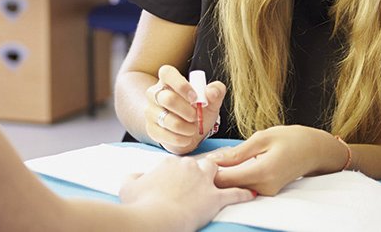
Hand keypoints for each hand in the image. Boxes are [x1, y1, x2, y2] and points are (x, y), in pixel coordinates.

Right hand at [119, 156, 253, 231]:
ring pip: (218, 172)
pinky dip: (243, 193)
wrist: (154, 217)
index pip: (179, 163)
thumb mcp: (129, 187)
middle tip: (204, 177)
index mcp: (170, 163)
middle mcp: (189, 167)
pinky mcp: (214, 198)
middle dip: (202, 170)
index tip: (179, 180)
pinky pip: (234, 193)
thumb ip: (132, 178)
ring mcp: (203, 181)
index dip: (180, 173)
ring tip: (229, 177)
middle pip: (200, 164)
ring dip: (223, 175)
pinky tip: (251, 193)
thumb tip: (134, 176)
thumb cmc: (140, 204)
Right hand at [145, 65, 225, 154]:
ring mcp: (150, 111)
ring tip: (193, 128)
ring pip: (167, 120)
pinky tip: (186, 137)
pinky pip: (165, 135)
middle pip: (168, 99)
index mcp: (169, 80)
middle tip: (196, 116)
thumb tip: (211, 92)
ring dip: (186, 127)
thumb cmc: (199, 110)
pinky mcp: (150, 129)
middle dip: (187, 111)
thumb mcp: (212, 100)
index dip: (181, 85)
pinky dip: (180, 138)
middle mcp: (155, 93)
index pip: (166, 72)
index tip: (195, 97)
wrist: (191, 131)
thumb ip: (216, 91)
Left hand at [211, 126, 345, 195]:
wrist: (315, 150)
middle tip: (208, 159)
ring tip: (222, 158)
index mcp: (263, 171)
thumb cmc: (292, 139)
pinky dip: (236, 176)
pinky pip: (245, 185)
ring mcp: (267, 192)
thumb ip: (237, 152)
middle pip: (228, 187)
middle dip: (215, 174)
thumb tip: (214, 160)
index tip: (202, 161)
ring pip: (236, 187)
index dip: (210, 172)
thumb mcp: (263, 138)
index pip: (226, 180)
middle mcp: (264, 187)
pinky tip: (235, 164)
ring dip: (226, 174)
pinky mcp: (267, 192)